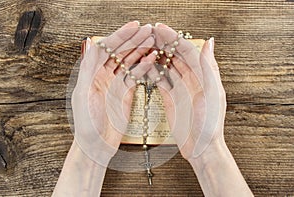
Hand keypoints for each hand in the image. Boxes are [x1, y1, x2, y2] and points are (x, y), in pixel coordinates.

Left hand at [72, 22, 156, 166]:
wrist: (97, 145)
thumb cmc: (87, 125)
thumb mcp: (84, 96)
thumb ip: (88, 71)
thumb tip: (92, 47)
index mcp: (91, 74)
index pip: (106, 48)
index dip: (119, 36)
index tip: (133, 28)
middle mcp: (103, 76)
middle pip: (119, 52)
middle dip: (133, 40)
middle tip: (148, 31)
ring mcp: (115, 83)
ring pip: (129, 61)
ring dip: (141, 50)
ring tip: (153, 41)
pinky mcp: (125, 93)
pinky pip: (136, 76)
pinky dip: (144, 67)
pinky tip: (152, 59)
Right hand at [152, 24, 225, 159]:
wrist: (201, 149)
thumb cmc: (210, 125)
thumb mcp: (211, 94)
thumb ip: (209, 68)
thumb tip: (209, 43)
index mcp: (204, 76)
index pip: (187, 50)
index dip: (173, 38)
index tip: (159, 29)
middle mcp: (192, 79)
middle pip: (175, 55)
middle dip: (162, 43)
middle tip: (148, 34)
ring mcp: (180, 88)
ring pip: (167, 66)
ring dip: (156, 56)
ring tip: (144, 47)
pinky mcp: (171, 99)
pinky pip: (160, 81)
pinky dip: (153, 73)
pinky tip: (145, 67)